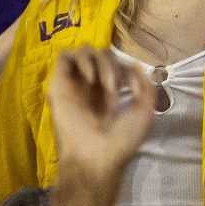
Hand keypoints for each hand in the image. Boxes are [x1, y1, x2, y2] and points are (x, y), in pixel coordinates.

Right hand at [46, 47, 157, 186]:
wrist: (96, 155)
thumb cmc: (122, 140)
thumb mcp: (144, 112)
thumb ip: (145, 86)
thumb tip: (136, 64)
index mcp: (108, 93)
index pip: (116, 63)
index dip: (126, 68)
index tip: (133, 87)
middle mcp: (91, 86)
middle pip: (101, 54)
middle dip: (113, 65)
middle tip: (115, 88)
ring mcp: (74, 84)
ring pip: (84, 51)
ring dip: (100, 61)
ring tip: (105, 84)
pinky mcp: (59, 83)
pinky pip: (65, 56)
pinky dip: (80, 59)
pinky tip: (90, 77)